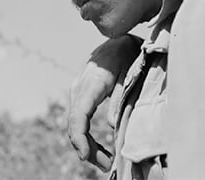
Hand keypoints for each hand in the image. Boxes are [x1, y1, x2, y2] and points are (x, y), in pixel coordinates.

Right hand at [68, 35, 140, 170]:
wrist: (119, 40)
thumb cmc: (127, 54)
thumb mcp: (129, 73)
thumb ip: (120, 96)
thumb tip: (112, 125)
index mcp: (92, 82)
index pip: (79, 115)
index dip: (80, 138)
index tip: (86, 156)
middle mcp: (79, 87)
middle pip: (75, 124)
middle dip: (87, 148)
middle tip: (107, 166)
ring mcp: (77, 90)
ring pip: (75, 124)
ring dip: (86, 145)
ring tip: (105, 162)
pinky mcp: (81, 94)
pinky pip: (79, 119)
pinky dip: (86, 136)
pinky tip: (97, 149)